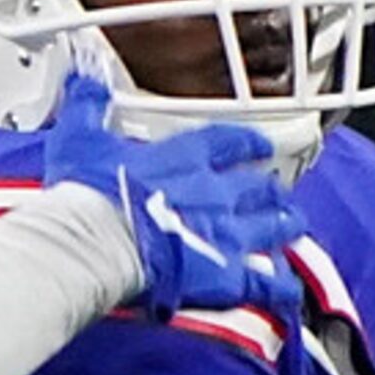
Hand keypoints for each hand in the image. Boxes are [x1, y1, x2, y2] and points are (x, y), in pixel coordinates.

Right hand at [43, 73, 300, 320]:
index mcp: (185, 158)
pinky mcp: (228, 276)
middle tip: (277, 193)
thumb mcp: (81, 139)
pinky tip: (288, 291)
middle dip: (271, 190)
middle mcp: (215, 192)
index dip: (247, 142)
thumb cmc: (90, 196)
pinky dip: (281, 288)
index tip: (258, 144)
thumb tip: (84, 83)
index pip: (228, 142)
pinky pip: (268, 284)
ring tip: (293, 228)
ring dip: (285, 227)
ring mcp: (227, 234)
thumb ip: (87, 108)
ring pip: (273, 228)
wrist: (99, 241)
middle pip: (258, 187)